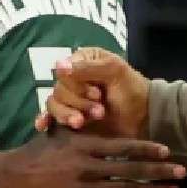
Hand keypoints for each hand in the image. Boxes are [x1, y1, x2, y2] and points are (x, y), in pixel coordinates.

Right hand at [0, 127, 184, 187]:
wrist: (14, 177)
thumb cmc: (41, 150)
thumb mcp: (61, 131)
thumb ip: (83, 123)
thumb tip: (101, 108)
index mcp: (84, 146)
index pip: (123, 147)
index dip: (147, 149)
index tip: (167, 151)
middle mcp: (87, 167)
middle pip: (130, 170)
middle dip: (159, 172)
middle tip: (181, 172)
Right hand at [33, 47, 149, 138]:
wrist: (144, 118)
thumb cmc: (132, 89)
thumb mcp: (114, 72)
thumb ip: (87, 68)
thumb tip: (58, 66)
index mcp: (82, 61)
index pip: (64, 71)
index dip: (77, 85)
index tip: (98, 94)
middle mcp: (73, 78)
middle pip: (58, 90)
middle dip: (79, 103)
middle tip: (100, 111)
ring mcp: (71, 99)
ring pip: (54, 104)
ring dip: (68, 114)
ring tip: (84, 123)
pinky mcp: (70, 116)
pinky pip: (50, 116)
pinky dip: (45, 120)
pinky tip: (43, 126)